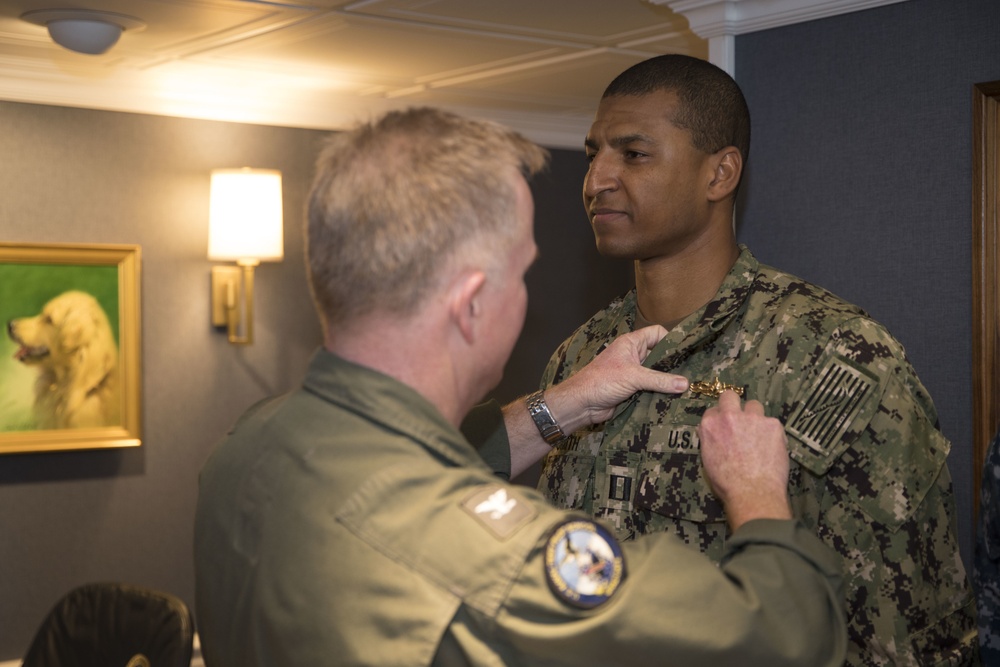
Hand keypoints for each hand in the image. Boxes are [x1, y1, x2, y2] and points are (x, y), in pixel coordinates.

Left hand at [547, 325, 688, 431]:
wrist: (582, 404)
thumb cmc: (602, 381)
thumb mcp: (633, 377)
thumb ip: (660, 380)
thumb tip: (685, 383)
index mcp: (631, 343)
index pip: (656, 333)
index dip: (670, 339)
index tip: (686, 352)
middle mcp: (633, 356)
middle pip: (659, 355)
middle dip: (673, 363)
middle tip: (693, 372)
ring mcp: (633, 373)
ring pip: (656, 373)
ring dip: (667, 381)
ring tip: (688, 387)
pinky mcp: (633, 389)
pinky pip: (651, 388)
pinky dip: (661, 392)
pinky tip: (675, 398)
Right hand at [697, 391, 791, 530]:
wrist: (752, 493)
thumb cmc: (726, 483)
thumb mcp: (708, 460)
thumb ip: (710, 440)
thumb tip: (712, 433)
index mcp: (710, 425)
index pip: (713, 411)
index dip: (720, 419)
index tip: (725, 428)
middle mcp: (729, 416)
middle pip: (730, 396)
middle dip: (734, 405)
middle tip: (740, 421)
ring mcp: (753, 418)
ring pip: (754, 406)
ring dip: (755, 417)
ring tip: (759, 435)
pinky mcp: (773, 424)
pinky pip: (772, 423)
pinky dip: (772, 433)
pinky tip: (772, 448)